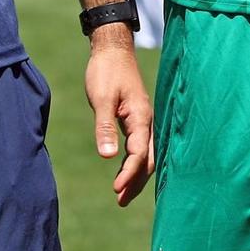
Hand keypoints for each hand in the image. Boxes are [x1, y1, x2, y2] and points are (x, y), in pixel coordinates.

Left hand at [83, 30, 154, 205]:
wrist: (112, 49)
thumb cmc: (106, 71)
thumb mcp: (102, 98)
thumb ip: (104, 127)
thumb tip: (107, 156)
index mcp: (141, 117)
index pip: (139, 153)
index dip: (129, 174)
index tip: (116, 189)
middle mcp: (147, 121)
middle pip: (148, 159)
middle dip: (136, 181)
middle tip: (121, 201)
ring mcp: (143, 120)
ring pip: (146, 154)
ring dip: (135, 175)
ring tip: (122, 195)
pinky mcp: (136, 118)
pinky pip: (140, 146)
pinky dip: (134, 162)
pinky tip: (125, 171)